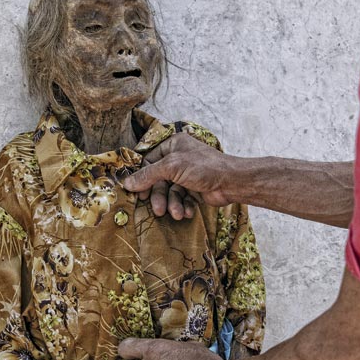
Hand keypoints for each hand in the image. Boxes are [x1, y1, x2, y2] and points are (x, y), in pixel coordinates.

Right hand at [123, 130, 239, 217]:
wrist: (231, 182)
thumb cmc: (204, 167)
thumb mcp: (172, 167)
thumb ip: (148, 175)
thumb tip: (127, 183)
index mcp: (173, 145)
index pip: (149, 161)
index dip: (143, 178)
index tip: (137, 193)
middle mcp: (179, 158)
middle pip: (159, 180)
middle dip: (160, 197)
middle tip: (158, 210)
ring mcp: (187, 174)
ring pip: (170, 192)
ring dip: (172, 204)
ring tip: (177, 213)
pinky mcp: (195, 189)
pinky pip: (182, 199)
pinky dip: (184, 206)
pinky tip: (188, 212)